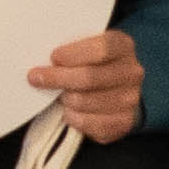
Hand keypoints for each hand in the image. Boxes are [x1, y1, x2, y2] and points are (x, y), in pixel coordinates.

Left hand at [39, 27, 146, 146]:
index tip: (53, 57)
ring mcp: (130, 99)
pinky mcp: (123, 122)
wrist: (117, 90)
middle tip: (36, 77)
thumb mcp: (87, 46)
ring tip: (58, 95)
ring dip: (64, 99)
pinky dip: (71, 117)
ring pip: (84, 101)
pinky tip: (68, 110)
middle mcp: (132, 73)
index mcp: (123, 46)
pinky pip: (87, 123)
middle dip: (57, 78)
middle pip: (89, 77)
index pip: (101, 49)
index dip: (73, 54)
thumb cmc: (93, 64)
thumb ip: (71, 49)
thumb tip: (42, 58)